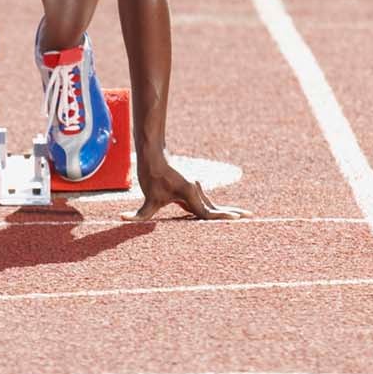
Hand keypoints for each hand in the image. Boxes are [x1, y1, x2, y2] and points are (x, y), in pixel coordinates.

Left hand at [124, 154, 247, 221]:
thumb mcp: (147, 199)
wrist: (154, 155)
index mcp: (191, 195)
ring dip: (224, 210)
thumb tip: (121, 219)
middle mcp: (195, 192)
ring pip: (210, 204)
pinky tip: (219, 210)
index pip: (209, 213)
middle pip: (215, 208)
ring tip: (242, 215)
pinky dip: (212, 207)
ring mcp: (193, 189)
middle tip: (251, 216)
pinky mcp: (188, 188)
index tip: (237, 218)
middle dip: (232, 213)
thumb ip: (139, 215)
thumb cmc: (151, 176)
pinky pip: (203, 201)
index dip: (223, 217)